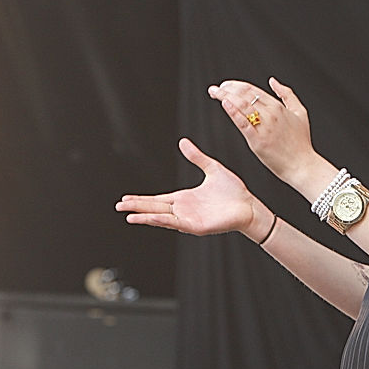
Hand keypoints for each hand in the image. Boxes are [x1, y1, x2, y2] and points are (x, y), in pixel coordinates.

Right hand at [116, 138, 266, 239]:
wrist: (249, 205)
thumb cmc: (234, 191)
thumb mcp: (212, 169)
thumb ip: (196, 157)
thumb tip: (183, 142)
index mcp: (185, 198)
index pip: (158, 199)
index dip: (141, 199)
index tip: (126, 198)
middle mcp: (184, 209)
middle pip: (154, 208)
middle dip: (137, 207)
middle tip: (119, 206)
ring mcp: (189, 219)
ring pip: (162, 218)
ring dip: (145, 216)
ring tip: (128, 215)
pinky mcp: (197, 226)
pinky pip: (176, 223)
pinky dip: (161, 221)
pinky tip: (149, 218)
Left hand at [208, 77, 320, 187]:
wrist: (302, 165)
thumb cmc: (301, 143)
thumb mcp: (300, 112)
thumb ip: (287, 94)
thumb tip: (273, 81)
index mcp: (278, 107)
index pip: (252, 90)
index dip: (236, 85)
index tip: (225, 85)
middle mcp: (270, 114)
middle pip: (244, 95)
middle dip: (227, 89)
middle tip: (215, 89)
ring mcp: (264, 127)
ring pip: (242, 106)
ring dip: (225, 96)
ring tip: (214, 93)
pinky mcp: (258, 141)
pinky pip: (243, 123)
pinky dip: (233, 112)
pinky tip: (225, 104)